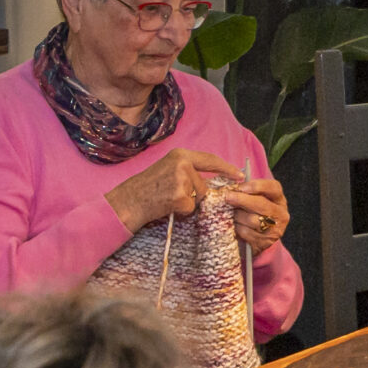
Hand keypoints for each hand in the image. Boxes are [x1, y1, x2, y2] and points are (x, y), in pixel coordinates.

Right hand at [104, 149, 244, 234]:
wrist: (128, 202)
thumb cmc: (148, 189)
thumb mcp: (169, 171)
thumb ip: (190, 172)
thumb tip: (216, 183)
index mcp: (180, 155)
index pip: (210, 160)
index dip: (226, 168)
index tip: (239, 175)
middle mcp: (182, 163)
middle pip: (205, 186)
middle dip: (196, 196)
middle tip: (172, 196)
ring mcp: (181, 179)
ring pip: (199, 198)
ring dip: (187, 204)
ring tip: (167, 200)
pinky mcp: (180, 196)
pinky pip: (191, 209)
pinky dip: (182, 212)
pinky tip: (167, 206)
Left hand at [220, 176, 288, 254]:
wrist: (257, 240)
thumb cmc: (252, 213)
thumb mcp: (254, 200)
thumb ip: (247, 191)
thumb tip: (231, 187)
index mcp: (279, 200)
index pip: (273, 188)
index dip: (257, 186)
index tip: (241, 187)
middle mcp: (281, 214)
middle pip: (262, 204)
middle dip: (242, 200)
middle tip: (227, 197)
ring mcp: (275, 230)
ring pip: (253, 220)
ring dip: (238, 216)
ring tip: (231, 214)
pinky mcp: (265, 242)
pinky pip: (247, 232)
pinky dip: (237, 228)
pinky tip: (234, 225)